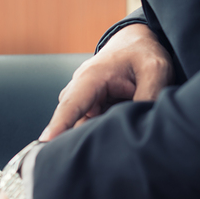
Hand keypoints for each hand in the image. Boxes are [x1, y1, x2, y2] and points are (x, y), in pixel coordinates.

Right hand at [41, 23, 173, 140]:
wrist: (135, 44)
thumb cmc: (141, 53)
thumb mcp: (155, 70)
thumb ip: (149, 97)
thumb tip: (143, 126)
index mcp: (90, 78)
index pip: (70, 106)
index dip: (58, 126)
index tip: (44, 143)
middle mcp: (78, 91)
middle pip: (72, 124)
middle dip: (83, 140)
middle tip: (104, 154)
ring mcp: (81, 102)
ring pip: (83, 128)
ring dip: (98, 136)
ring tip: (121, 132)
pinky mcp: (88, 111)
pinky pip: (91, 127)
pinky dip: (103, 132)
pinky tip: (118, 131)